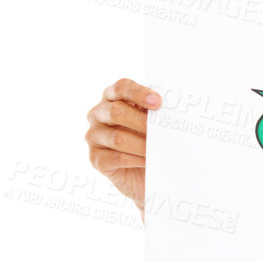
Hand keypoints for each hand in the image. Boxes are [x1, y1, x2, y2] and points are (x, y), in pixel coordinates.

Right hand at [85, 78, 161, 213]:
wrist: (144, 173)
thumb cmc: (149, 141)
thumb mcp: (152, 123)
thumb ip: (154, 113)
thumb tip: (169, 111)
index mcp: (112, 98)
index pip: (121, 87)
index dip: (139, 93)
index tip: (158, 103)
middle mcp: (98, 114)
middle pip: (116, 111)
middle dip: (142, 122)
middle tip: (162, 131)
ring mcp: (93, 136)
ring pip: (117, 138)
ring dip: (142, 145)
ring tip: (159, 150)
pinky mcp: (95, 159)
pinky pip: (116, 158)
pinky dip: (136, 159)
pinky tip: (148, 161)